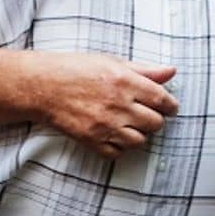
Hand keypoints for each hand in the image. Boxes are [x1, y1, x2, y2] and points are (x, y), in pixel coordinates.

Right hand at [33, 54, 179, 158]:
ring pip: (140, 141)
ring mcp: (105, 125)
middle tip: (149, 115)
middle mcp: (118, 105)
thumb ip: (145, 70)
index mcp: (125, 82)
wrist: (43, 86)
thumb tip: (171, 71)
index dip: (171, 105)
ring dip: (140, 134)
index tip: (170, 107)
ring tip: (132, 125)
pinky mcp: (91, 140)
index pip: (162, 99)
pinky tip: (116, 135)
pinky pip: (118, 153)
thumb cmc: (76, 70)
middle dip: (156, 119)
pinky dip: (121, 147)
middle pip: (155, 123)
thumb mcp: (112, 62)